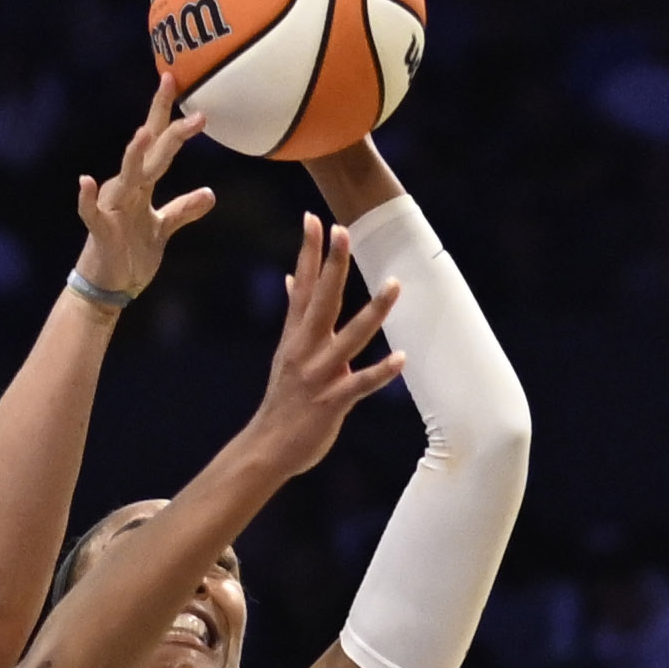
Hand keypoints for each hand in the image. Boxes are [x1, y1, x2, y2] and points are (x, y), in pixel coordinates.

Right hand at [72, 76, 215, 299]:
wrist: (108, 288)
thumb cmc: (131, 255)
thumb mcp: (162, 229)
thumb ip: (183, 210)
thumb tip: (211, 194)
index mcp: (142, 185)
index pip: (157, 142)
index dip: (165, 112)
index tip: (176, 80)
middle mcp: (127, 189)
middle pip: (148, 151)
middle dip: (165, 124)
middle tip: (181, 94)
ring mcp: (113, 209)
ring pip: (126, 177)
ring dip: (134, 157)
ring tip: (144, 134)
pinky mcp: (101, 232)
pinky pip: (92, 213)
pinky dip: (86, 198)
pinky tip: (85, 182)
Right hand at [247, 213, 402, 477]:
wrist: (267, 449)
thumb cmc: (283, 401)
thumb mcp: (286, 353)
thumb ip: (294, 315)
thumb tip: (290, 278)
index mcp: (295, 338)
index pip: (302, 287)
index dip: (308, 253)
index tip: (313, 218)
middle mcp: (305, 351)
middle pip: (322, 300)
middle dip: (333, 266)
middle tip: (343, 230)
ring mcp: (318, 376)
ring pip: (350, 337)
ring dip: (374, 311)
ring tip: (395, 284)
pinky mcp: (331, 403)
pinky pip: (360, 385)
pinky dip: (380, 372)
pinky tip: (401, 358)